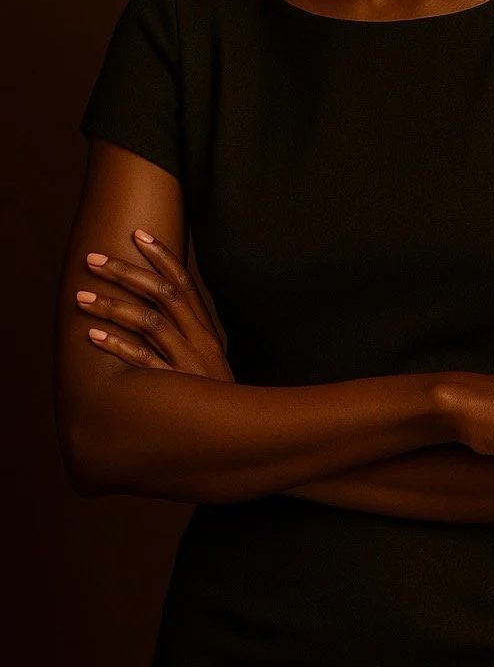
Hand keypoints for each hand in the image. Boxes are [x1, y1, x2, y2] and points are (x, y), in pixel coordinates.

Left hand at [77, 230, 233, 382]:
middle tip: (94, 259)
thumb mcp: (207, 359)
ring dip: (112, 306)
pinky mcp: (174, 385)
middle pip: (162, 293)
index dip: (161, 256)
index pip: (183, 282)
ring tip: (82, 296)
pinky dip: (117, 345)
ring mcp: (187, 361)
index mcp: (206, 329)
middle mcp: (198, 339)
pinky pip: (142, 360)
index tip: (138, 234)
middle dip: (126, 272)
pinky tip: (93, 334)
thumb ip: (186, 334)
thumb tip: (155, 308)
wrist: (237, 432)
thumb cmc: (214, 395)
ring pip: (148, 321)